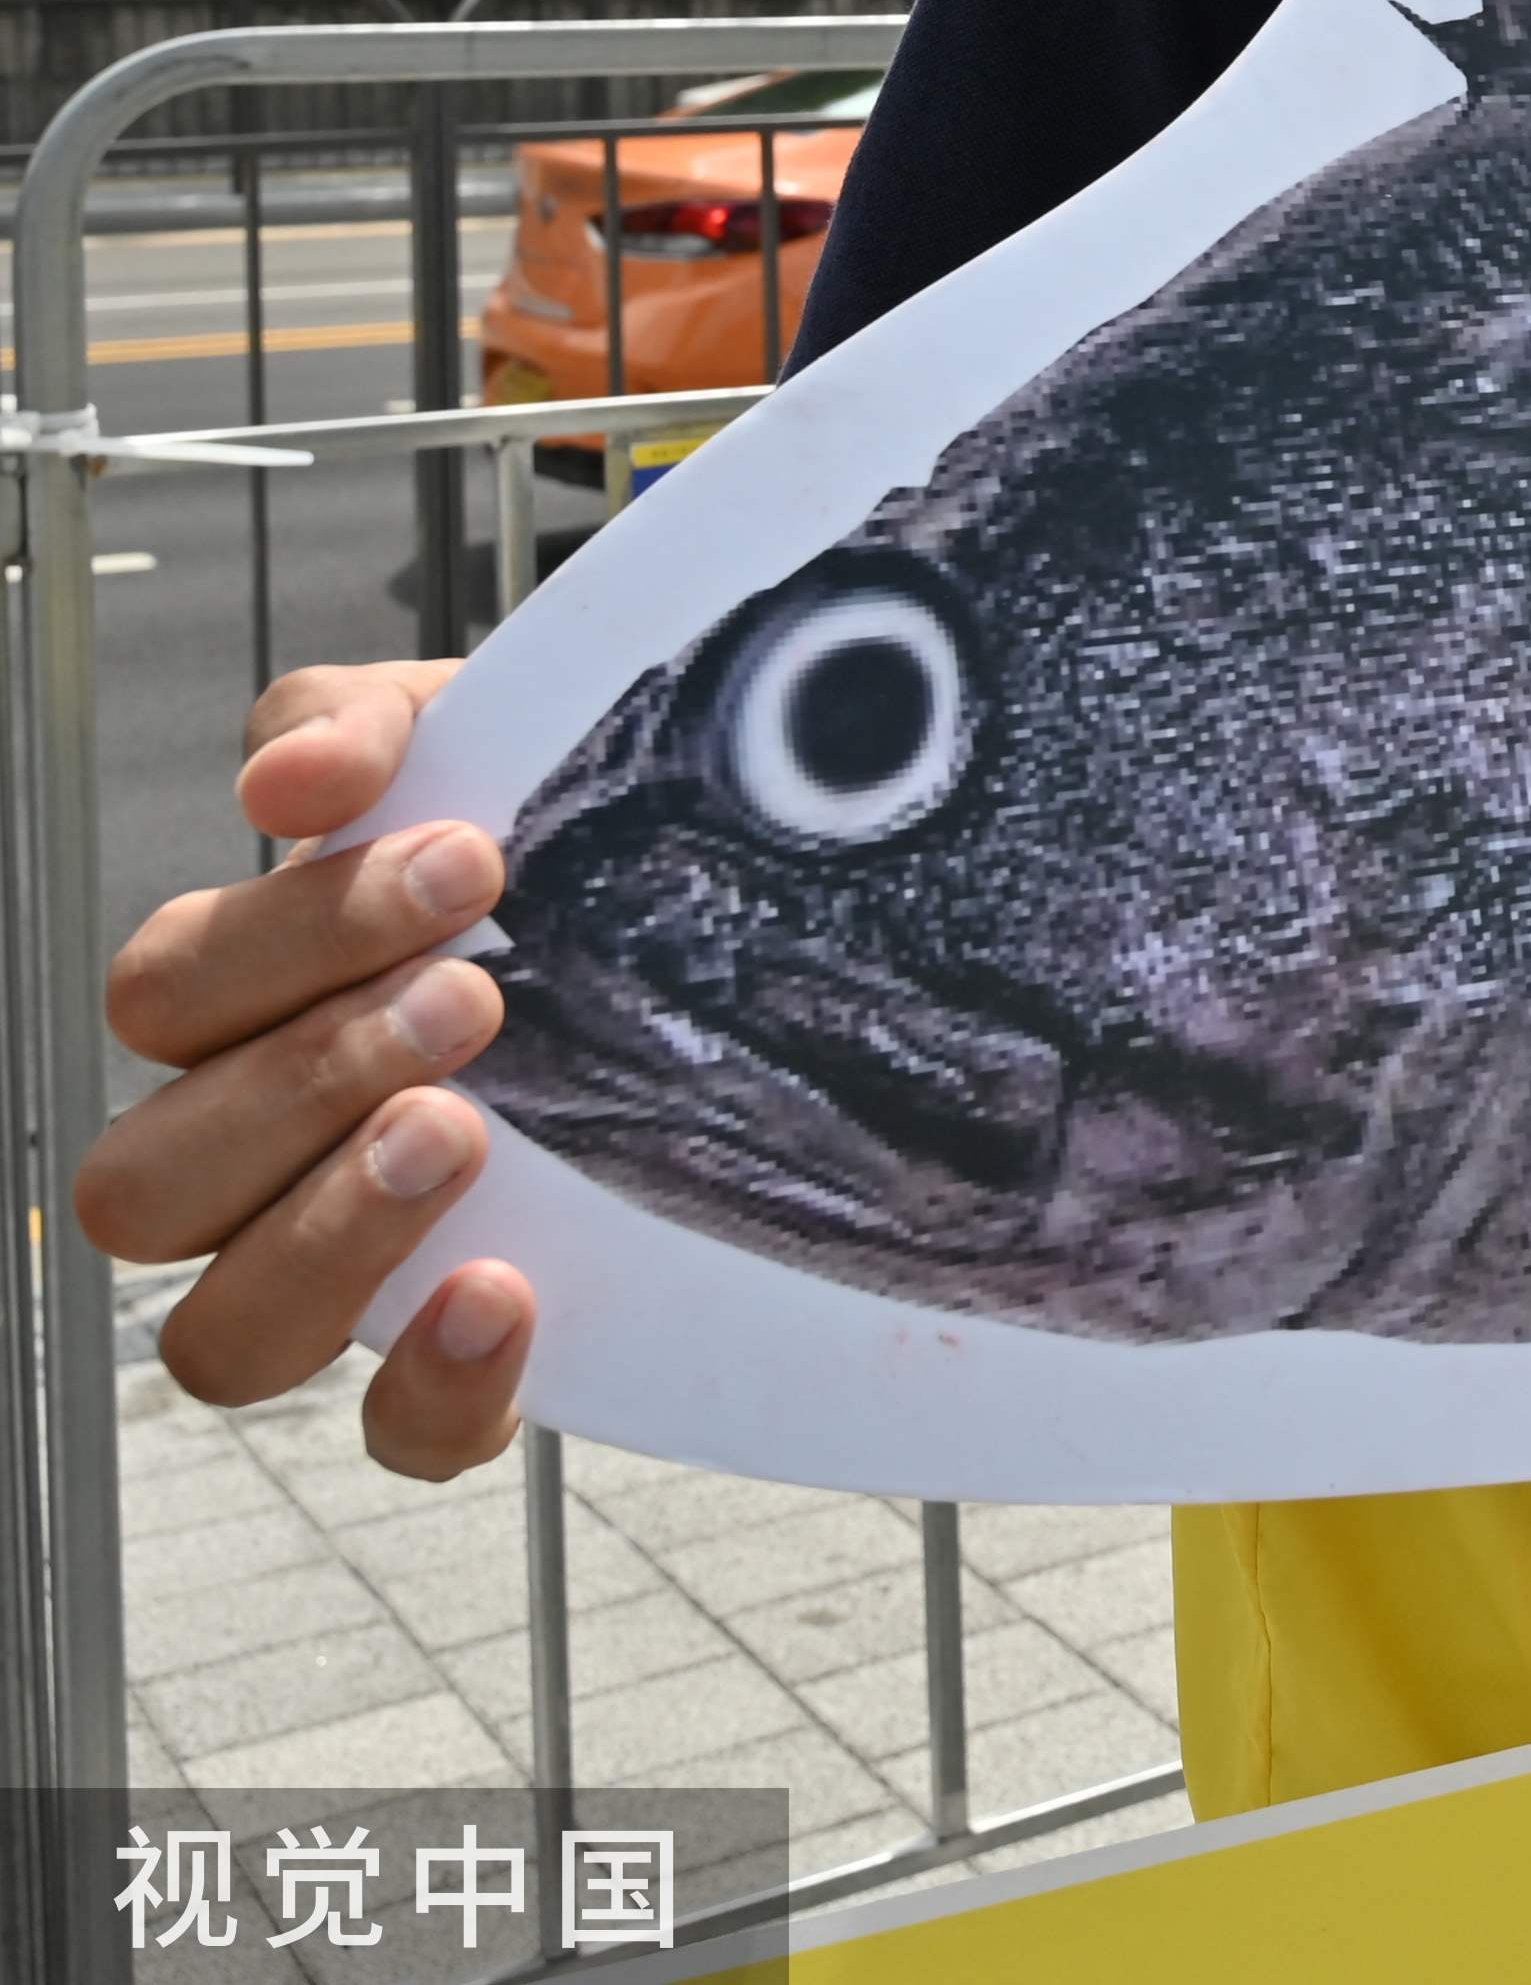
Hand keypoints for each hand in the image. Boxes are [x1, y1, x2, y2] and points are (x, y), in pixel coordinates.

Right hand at [73, 660, 534, 1479]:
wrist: (752, 925)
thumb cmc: (574, 835)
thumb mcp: (481, 742)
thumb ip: (361, 726)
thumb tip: (289, 775)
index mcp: (246, 1002)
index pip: (168, 994)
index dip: (290, 934)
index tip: (469, 861)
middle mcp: (266, 1152)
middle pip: (148, 1180)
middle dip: (303, 1082)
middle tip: (472, 999)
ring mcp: (352, 1270)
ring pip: (222, 1332)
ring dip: (328, 1232)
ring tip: (466, 1129)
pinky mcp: (466, 1363)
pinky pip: (398, 1435)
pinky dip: (435, 1385)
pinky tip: (507, 1294)